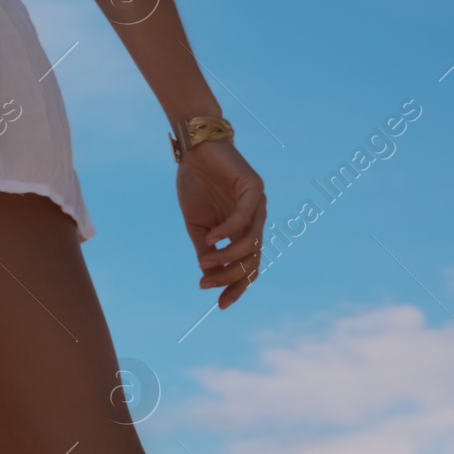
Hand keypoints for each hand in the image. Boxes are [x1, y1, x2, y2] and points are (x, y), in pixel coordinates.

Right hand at [176, 139, 266, 308]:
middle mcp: (256, 220)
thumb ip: (205, 251)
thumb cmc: (196, 183)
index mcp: (244, 230)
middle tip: (205, 283)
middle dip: (229, 277)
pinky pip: (244, 218)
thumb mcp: (197, 225)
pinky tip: (209, 239)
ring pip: (250, 243)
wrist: (194, 148)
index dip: (237, 287)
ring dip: (226, 257)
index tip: (220, 305)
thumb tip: (208, 278)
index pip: (249, 266)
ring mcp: (259, 204)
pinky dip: (227, 232)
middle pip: (252, 260)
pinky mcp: (254, 188)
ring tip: (203, 258)